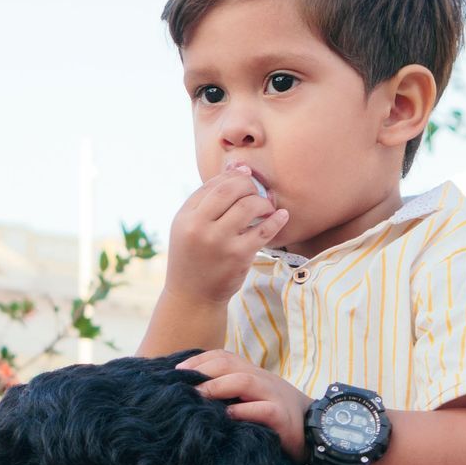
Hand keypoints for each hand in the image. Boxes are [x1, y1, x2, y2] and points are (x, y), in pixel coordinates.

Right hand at [165, 162, 288, 306]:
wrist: (192, 298)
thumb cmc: (194, 258)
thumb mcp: (189, 229)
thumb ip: (208, 200)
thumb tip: (239, 167)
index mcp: (185, 217)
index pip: (212, 184)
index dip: (233, 176)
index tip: (245, 178)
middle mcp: (199, 227)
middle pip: (231, 189)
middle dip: (249, 185)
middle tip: (256, 192)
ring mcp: (219, 242)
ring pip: (249, 205)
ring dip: (263, 202)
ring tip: (265, 208)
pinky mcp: (238, 256)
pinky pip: (264, 229)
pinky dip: (276, 219)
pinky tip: (280, 216)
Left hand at [179, 348, 311, 460]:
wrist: (312, 430)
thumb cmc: (271, 416)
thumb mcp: (248, 399)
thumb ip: (226, 392)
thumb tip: (190, 394)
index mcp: (251, 373)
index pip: (223, 357)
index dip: (198, 360)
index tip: (175, 371)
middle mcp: (262, 379)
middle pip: (229, 363)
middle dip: (202, 370)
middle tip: (180, 384)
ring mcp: (273, 395)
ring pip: (244, 381)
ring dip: (217, 387)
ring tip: (197, 397)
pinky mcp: (282, 416)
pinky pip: (263, 409)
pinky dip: (243, 411)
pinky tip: (227, 416)